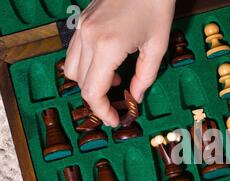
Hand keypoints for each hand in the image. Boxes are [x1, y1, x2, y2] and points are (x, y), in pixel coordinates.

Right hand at [65, 0, 175, 126]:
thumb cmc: (156, 8)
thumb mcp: (157, 47)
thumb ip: (144, 78)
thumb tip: (134, 98)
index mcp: (107, 47)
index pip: (93, 92)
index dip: (102, 111)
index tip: (114, 120)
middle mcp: (88, 38)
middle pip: (80, 84)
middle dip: (97, 101)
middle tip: (116, 107)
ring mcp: (81, 28)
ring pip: (72, 70)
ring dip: (90, 84)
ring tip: (116, 83)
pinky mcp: (82, 22)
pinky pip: (75, 53)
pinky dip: (87, 67)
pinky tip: (109, 66)